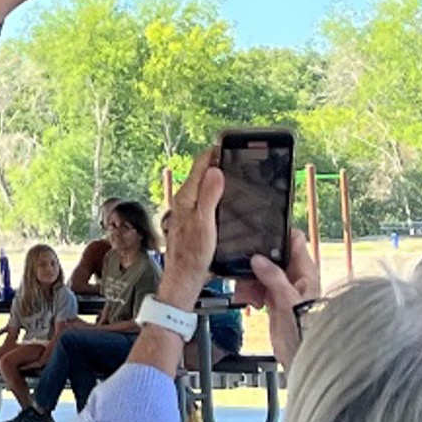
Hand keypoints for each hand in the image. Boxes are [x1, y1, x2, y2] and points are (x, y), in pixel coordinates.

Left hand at [157, 147, 222, 297]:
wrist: (185, 278)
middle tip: (236, 154)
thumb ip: (209, 196)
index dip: (215, 151)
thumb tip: (215, 170)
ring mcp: (189, 210)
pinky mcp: (194, 220)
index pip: (200, 164)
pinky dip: (217, 192)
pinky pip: (206, 199)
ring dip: (218, 177)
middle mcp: (185, 200)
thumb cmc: (193, 255)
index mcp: (187, 197)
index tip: (229, 143)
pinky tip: (227, 197)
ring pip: (205, 186)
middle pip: (203, 173)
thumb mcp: (205, 224)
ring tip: (234, 170)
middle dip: (218, 162)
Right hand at [247, 230, 321, 368]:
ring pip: (261, 272)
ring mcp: (283, 289)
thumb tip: (258, 258)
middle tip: (244, 267)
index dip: (279, 232)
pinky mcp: (273, 301)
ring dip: (249, 278)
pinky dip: (249, 291)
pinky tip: (248, 300)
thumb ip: (273, 277)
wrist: (302, 355)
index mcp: (305, 271)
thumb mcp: (288, 299)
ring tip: (245, 291)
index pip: (294, 240)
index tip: (260, 230)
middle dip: (256, 260)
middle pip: (272, 256)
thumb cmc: (308, 329)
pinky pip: (256, 288)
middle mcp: (294, 277)